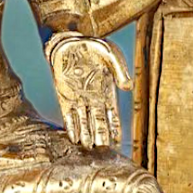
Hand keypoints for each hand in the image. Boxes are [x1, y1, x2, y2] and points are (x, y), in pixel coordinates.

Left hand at [46, 33, 131, 150]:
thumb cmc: (93, 46)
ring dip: (86, 134)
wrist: (69, 41)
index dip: (115, 129)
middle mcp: (94, 99)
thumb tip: (128, 87)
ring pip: (84, 122)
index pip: (113, 116)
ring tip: (89, 148)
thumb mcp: (110, 54)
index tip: (119, 142)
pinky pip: (68, 114)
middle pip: (99, 122)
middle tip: (103, 150)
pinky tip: (74, 138)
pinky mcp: (64, 96)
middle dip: (101, 136)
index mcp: (107, 91)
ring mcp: (78, 99)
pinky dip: (71, 126)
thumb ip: (119, 69)